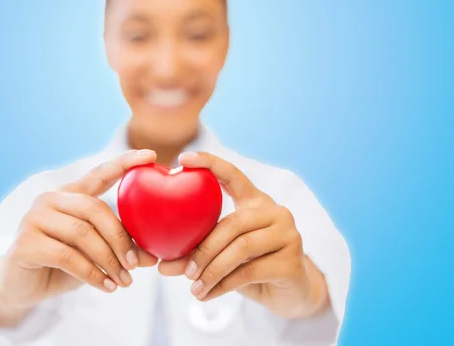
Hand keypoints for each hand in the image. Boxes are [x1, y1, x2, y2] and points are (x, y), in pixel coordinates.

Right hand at [0, 149, 158, 326]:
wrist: (19, 287)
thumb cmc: (61, 265)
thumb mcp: (95, 254)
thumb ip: (120, 249)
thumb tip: (152, 257)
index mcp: (70, 194)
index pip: (100, 173)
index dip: (124, 163)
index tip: (151, 155)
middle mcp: (50, 199)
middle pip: (95, 209)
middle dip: (120, 238)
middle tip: (137, 263)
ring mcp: (34, 218)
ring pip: (82, 233)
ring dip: (108, 260)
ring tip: (125, 281)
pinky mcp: (25, 243)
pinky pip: (67, 256)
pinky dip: (92, 273)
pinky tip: (106, 286)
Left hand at [158, 151, 328, 318]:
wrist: (293, 294)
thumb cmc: (252, 267)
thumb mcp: (224, 256)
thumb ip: (196, 255)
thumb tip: (161, 266)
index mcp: (255, 201)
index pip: (232, 175)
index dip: (209, 163)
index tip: (182, 158)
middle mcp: (275, 212)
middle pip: (232, 223)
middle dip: (204, 248)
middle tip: (184, 270)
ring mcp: (288, 234)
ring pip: (241, 248)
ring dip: (212, 270)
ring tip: (194, 288)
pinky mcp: (292, 261)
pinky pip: (250, 271)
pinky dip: (224, 285)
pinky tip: (208, 294)